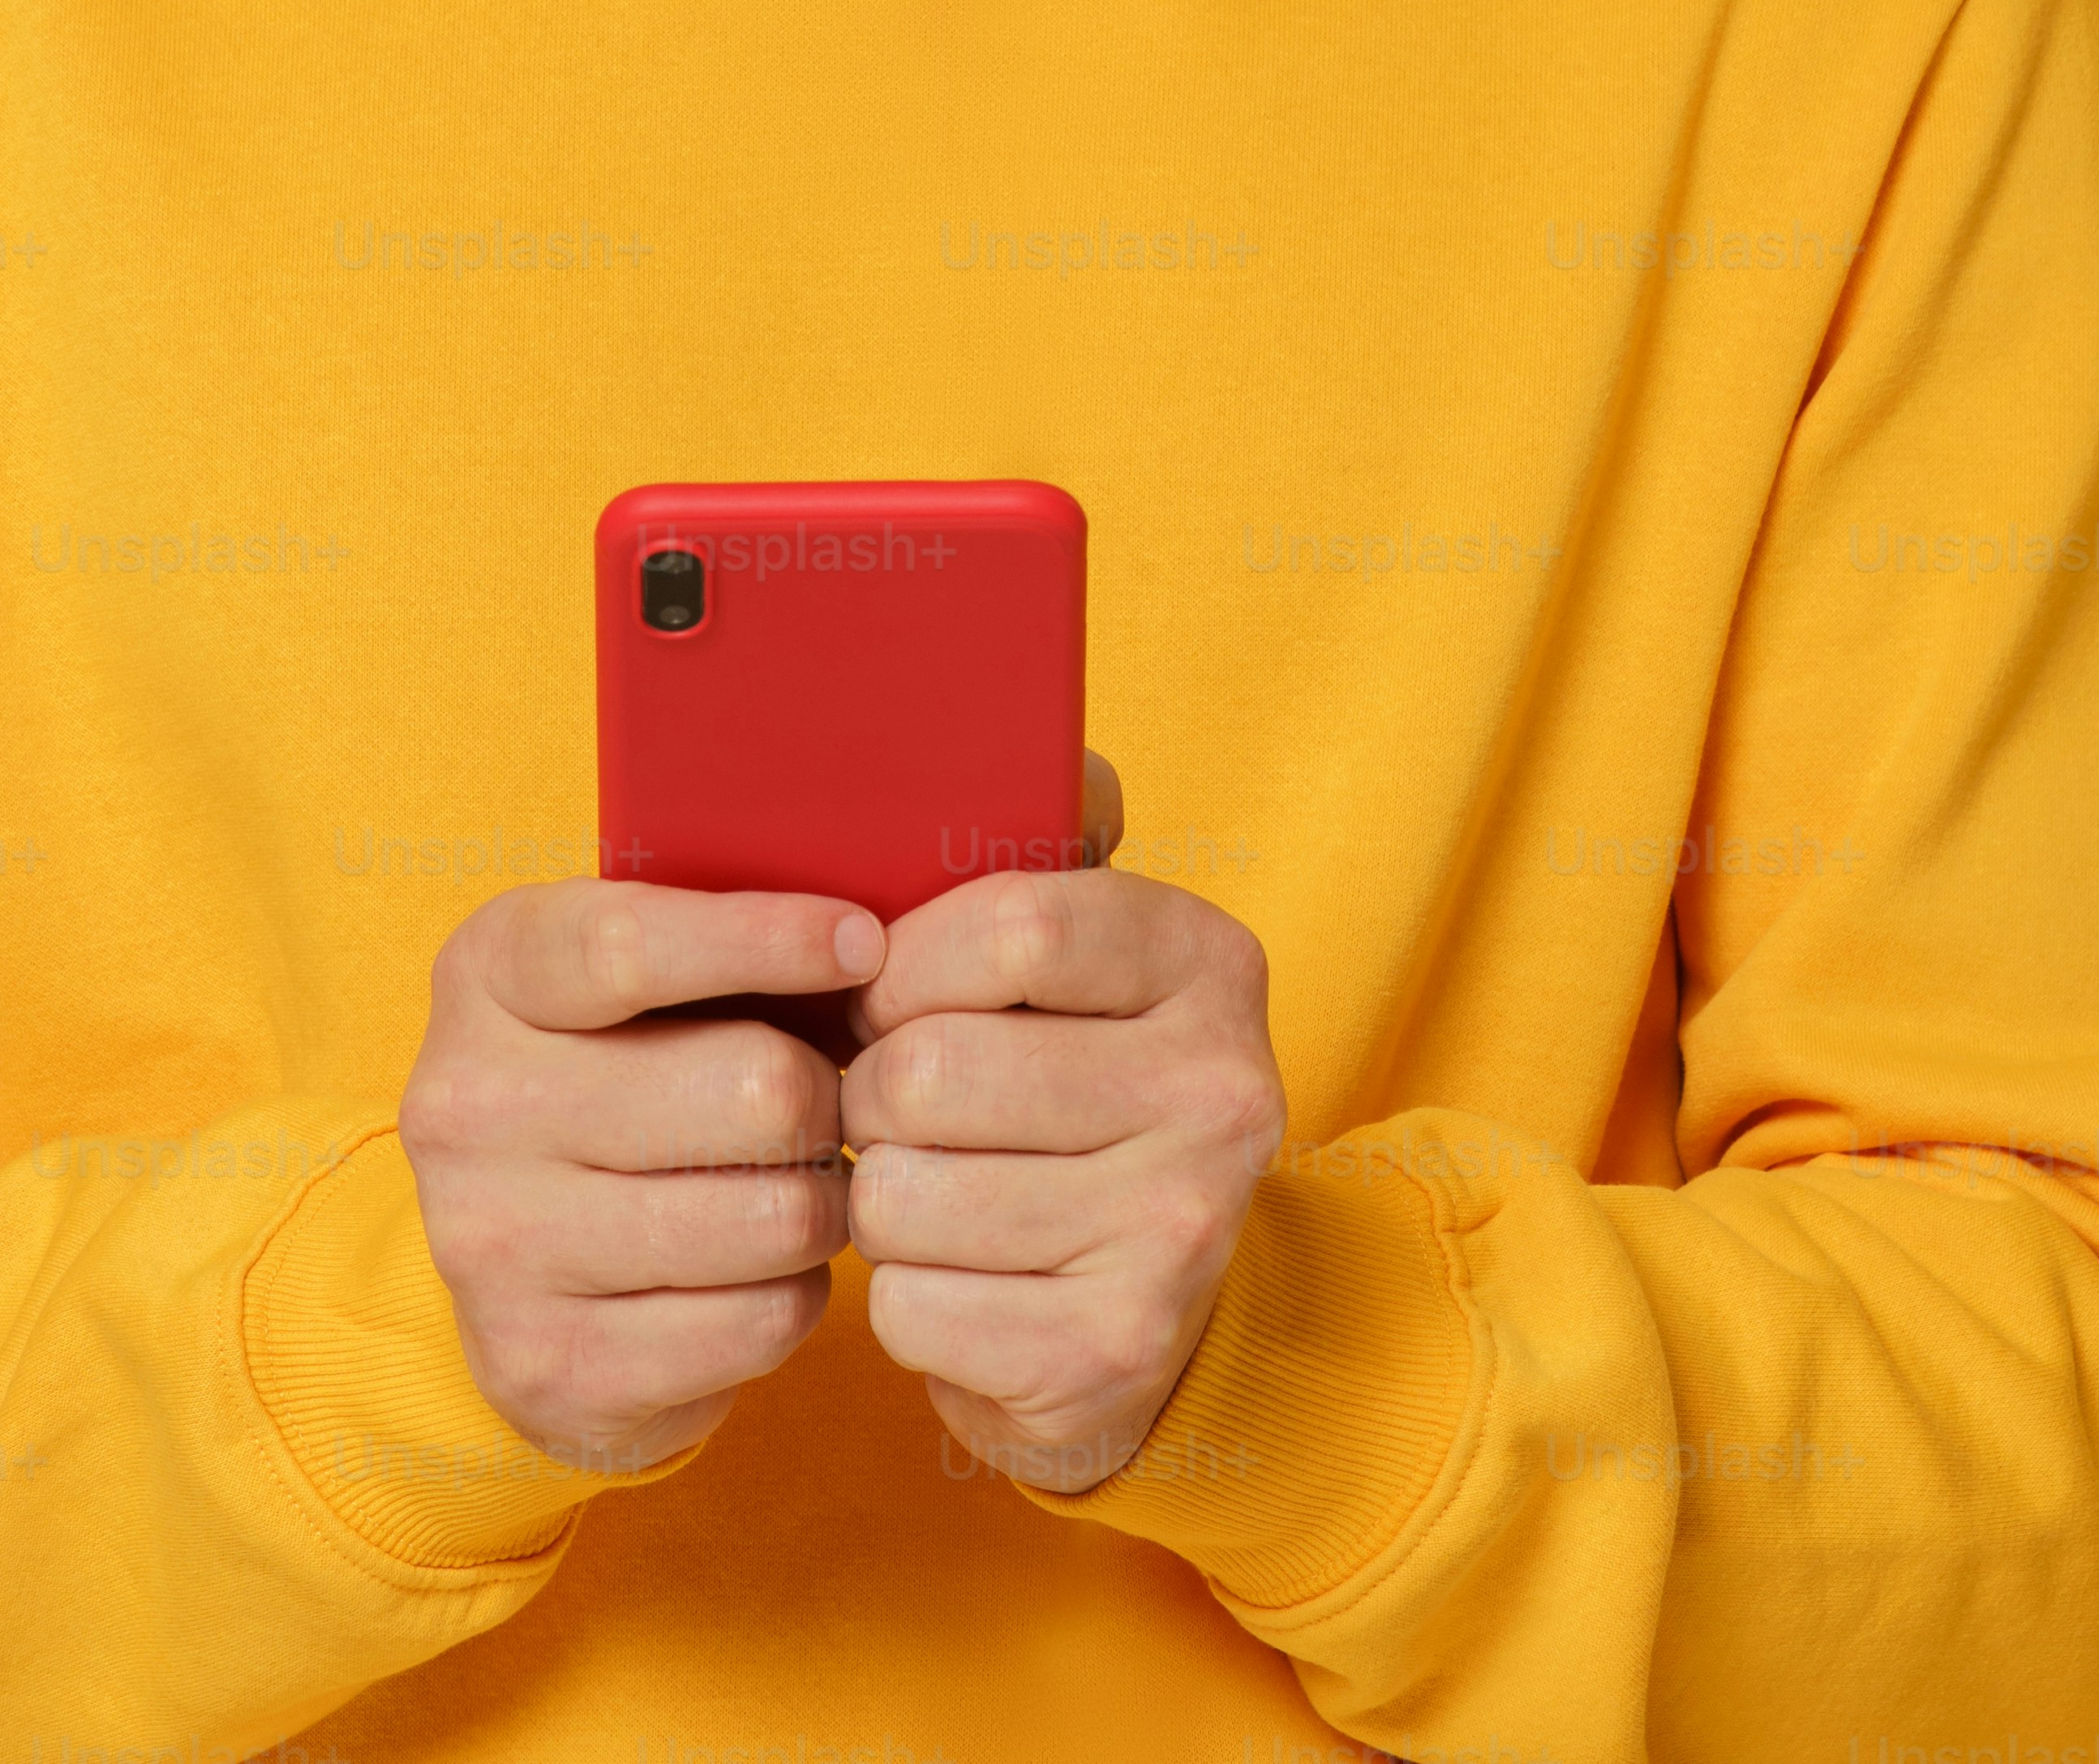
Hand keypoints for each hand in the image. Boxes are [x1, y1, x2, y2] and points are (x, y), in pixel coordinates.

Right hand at [400, 878, 880, 1473]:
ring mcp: (492, 1247)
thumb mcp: (652, 981)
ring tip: (791, 1190)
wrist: (521, 1265)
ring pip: (776, 1218)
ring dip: (821, 1206)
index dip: (767, 940)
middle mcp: (465, 1108)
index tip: (864, 944)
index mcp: (487, 976)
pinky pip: (764, 1321)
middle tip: (819, 1112)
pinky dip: (794, 1295)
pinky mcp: (549, 1366)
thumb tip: (869, 947)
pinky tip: (755, 1272)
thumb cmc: (628, 1076)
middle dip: (824, 1101)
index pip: (632, 945)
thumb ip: (743, 943)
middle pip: (753, 1088)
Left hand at [842, 751, 1286, 1492]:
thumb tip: (1017, 746)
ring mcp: (1180, 1230)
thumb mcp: (1072, 962)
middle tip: (902, 1116)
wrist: (1140, 1323)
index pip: (1011, 923)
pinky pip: (911, 1306)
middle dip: (874, 1099)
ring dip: (880, 1206)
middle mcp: (1223, 1092)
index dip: (901, 966)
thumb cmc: (1063, 1099)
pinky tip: (965, 1286)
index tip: (884, 995)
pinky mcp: (1114, 1352)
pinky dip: (905, 1301)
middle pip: (930, 1070)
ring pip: (902, 1195)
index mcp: (1208, 962)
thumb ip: (1038, 844)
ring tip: (935, 1198)